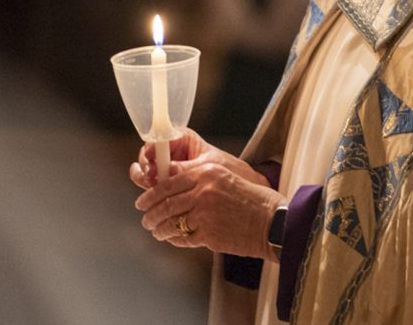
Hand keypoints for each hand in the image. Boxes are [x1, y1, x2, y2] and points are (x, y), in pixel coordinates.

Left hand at [129, 129, 284, 259]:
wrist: (271, 220)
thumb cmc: (250, 198)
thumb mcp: (224, 177)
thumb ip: (198, 179)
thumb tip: (169, 186)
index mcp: (206, 172)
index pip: (167, 182)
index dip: (150, 194)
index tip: (142, 202)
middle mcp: (203, 190)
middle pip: (165, 203)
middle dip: (150, 214)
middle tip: (145, 220)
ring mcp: (205, 213)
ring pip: (170, 222)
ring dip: (159, 229)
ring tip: (157, 232)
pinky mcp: (209, 234)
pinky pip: (183, 238)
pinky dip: (175, 240)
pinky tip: (172, 240)